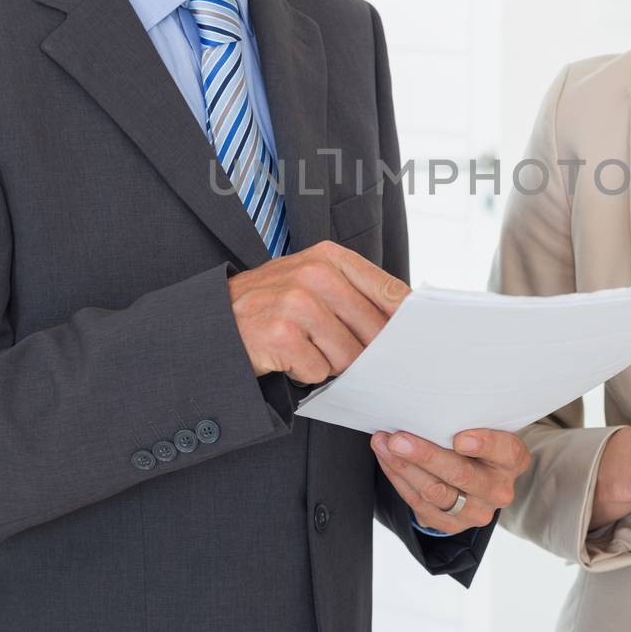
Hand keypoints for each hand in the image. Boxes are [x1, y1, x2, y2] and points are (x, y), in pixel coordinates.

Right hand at [227, 240, 407, 380]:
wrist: (212, 320)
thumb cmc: (271, 304)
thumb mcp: (312, 281)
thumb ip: (355, 293)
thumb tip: (406, 321)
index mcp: (329, 257)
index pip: (389, 289)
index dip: (406, 320)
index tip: (417, 338)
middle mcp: (315, 274)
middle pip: (373, 330)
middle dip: (362, 350)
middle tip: (334, 347)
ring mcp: (297, 303)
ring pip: (348, 356)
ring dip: (329, 363)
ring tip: (304, 347)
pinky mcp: (280, 335)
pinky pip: (318, 371)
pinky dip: (305, 374)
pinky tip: (286, 357)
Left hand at [371, 427, 530, 534]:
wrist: (475, 482)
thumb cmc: (477, 445)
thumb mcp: (484, 429)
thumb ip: (467, 421)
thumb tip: (427, 405)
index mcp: (512, 460)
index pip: (505, 451)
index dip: (484, 444)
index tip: (459, 438)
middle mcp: (498, 489)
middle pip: (462, 475)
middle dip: (426, 456)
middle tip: (398, 440)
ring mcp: (475, 512)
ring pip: (435, 491)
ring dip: (403, 467)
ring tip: (383, 444)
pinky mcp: (450, 524)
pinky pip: (418, 503)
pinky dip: (398, 478)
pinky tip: (386, 459)